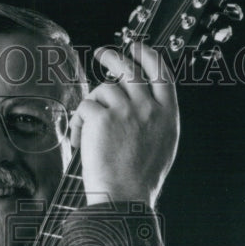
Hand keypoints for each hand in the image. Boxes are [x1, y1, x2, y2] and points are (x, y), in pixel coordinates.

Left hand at [69, 42, 178, 207]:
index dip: (147, 55)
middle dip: (114, 56)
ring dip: (91, 105)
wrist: (124, 199)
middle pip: (130, 69)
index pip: (161, 73)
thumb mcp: (162, 147)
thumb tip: (143, 103)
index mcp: (167, 115)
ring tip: (84, 128)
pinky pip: (85, 106)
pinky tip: (78, 140)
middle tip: (102, 53)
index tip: (136, 47)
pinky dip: (77, 122)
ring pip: (104, 89)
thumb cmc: (140, 181)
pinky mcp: (102, 118)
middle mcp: (149, 108)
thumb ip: (155, 121)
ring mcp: (126, 110)